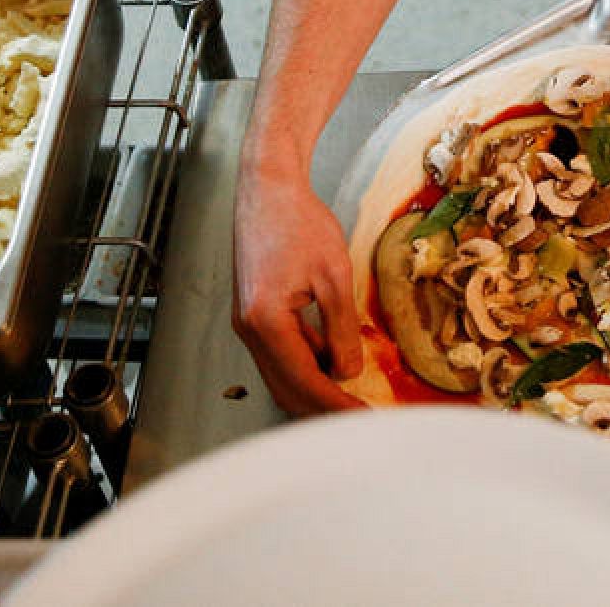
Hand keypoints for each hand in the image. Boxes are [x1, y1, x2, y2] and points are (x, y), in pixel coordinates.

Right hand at [233, 169, 364, 414]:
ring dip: (315, 389)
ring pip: (281, 374)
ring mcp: (247, 323)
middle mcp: (248, 329)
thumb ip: (341, 329)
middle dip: (322, 408)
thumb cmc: (300, 223)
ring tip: (351, 397)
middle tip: (359, 419)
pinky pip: (280, 353)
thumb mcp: (334, 276)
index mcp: (265, 322)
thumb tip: (348, 371)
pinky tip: (334, 362)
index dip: (335, 406)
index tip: (362, 419)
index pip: (304, 382)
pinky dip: (306, 365)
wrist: (268, 190)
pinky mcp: (253, 314)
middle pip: (286, 388)